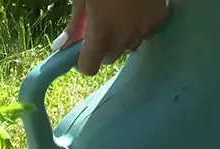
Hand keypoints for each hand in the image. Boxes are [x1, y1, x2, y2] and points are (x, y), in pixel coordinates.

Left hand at [51, 0, 169, 75]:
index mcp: (100, 33)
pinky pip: (145, 35)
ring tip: (119, 16)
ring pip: (128, 47)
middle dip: (102, 48)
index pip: (89, 67)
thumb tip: (61, 46)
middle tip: (100, 27)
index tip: (81, 52)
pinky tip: (135, 11)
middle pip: (109, 58)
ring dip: (121, 39)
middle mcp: (123, 38)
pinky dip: (138, 28)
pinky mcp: (159, 20)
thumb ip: (74, 25)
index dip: (83, 63)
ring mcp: (143, 30)